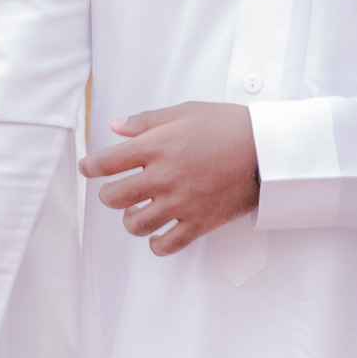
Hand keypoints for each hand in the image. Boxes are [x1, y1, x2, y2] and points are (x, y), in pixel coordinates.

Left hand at [78, 101, 259, 254]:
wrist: (267, 150)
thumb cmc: (227, 126)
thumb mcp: (184, 112)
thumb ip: (145, 122)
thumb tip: (115, 127)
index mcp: (156, 147)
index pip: (106, 163)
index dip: (90, 167)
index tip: (88, 169)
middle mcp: (164, 178)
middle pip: (114, 198)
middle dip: (108, 195)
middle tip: (113, 192)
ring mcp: (181, 203)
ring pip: (136, 225)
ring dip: (130, 219)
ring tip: (136, 211)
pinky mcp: (200, 222)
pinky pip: (167, 245)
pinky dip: (156, 244)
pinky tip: (156, 235)